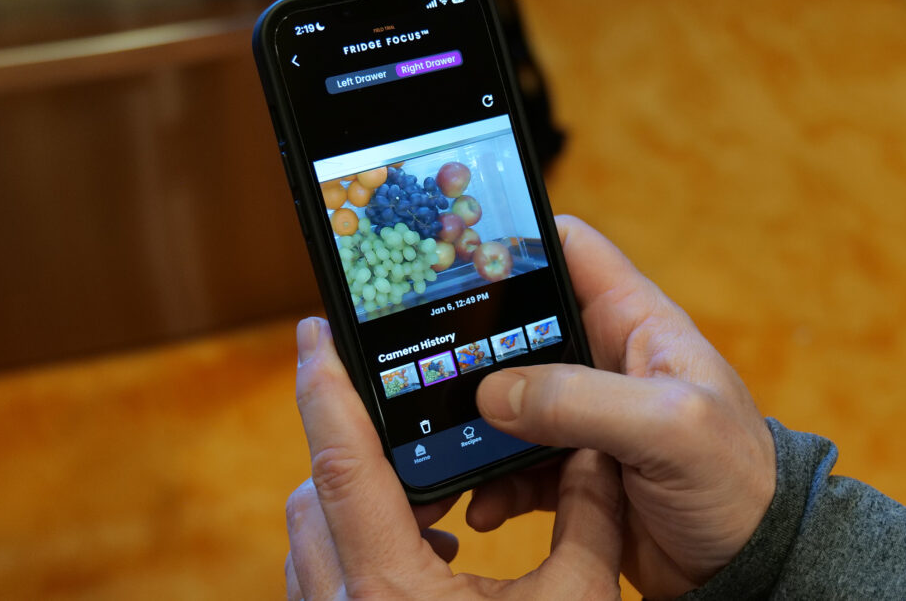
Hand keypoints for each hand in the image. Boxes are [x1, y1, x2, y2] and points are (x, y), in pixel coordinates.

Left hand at [285, 317, 624, 599]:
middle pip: (313, 490)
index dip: (325, 387)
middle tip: (389, 404)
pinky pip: (322, 575)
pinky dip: (355, 543)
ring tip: (418, 488)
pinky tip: (423, 556)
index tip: (315, 331)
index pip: (341, 461)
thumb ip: (588, 520)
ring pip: (309, 535)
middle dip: (343, 437)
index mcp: (391, 589)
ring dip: (349, 495)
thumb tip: (596, 452)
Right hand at [470, 215, 775, 598]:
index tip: (459, 254)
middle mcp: (603, 360)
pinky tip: (481, 502)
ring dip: (473, 423)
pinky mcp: (571, 468)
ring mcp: (584, 415)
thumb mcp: (671, 427)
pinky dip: (491, 480)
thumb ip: (584, 401)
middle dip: (473, 343)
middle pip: (520, 325)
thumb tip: (495, 393)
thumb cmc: (737, 480)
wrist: (749, 565)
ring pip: (507, 399)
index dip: (517, 240)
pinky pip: (514, 461)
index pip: (569, 249)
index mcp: (635, 322)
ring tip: (442, 446)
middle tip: (424, 361)